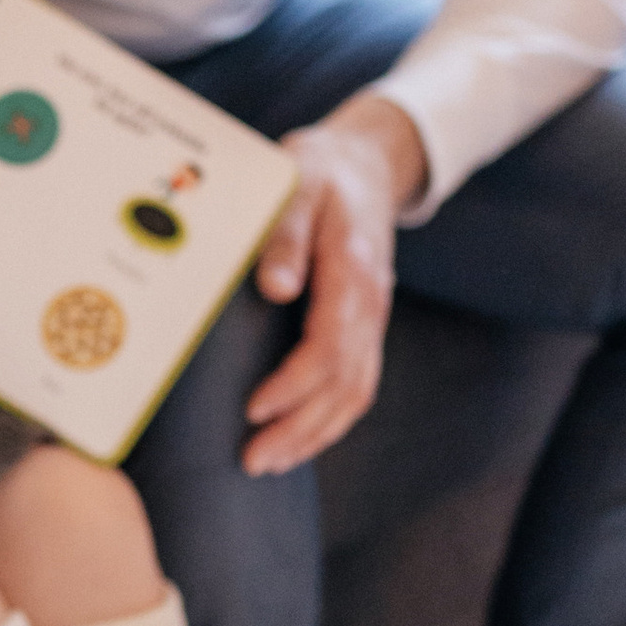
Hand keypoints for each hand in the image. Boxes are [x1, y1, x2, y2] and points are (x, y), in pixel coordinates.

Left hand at [239, 93, 427, 475]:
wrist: (364, 164)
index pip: (329, 350)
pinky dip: (330, 418)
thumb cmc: (320, 173)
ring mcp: (373, 319)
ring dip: (315, 434)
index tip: (254, 409)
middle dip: (300, 429)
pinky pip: (357, 383)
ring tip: (271, 461)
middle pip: (345, 386)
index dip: (293, 387)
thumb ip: (286, 237)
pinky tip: (299, 436)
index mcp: (352, 274)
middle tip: (253, 460)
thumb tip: (276, 288)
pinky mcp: (365, 326)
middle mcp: (370, 305)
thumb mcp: (298, 187)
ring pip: (356, 392)